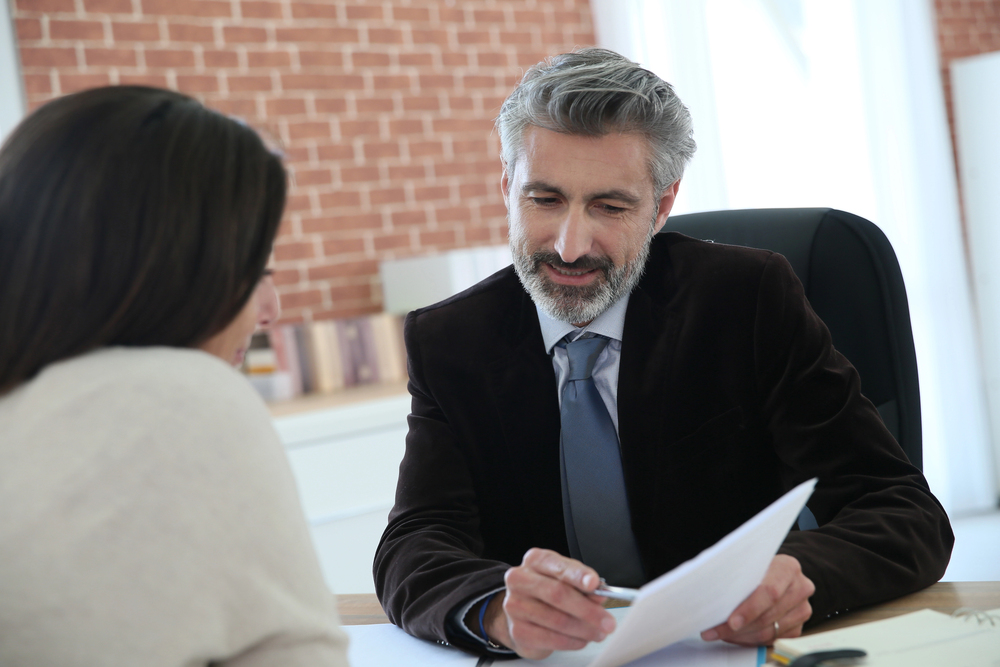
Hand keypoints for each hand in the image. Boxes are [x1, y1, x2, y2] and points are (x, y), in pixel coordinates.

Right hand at [483, 548, 616, 659]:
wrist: (522, 613)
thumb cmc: (547, 593)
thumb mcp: (566, 580)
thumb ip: (583, 586)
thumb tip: (600, 594)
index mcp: (535, 560)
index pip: (558, 566)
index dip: (578, 575)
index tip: (595, 584)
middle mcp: (520, 580)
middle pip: (557, 594)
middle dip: (587, 610)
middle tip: (607, 621)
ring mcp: (514, 605)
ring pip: (557, 620)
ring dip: (584, 629)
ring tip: (598, 633)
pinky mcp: (517, 630)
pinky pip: (551, 638)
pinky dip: (572, 642)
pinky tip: (581, 640)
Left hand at [700, 554, 813, 645]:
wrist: (775, 574)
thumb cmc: (757, 568)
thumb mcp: (749, 564)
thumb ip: (739, 577)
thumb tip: (714, 597)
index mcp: (788, 567)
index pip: (770, 592)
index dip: (750, 609)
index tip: (731, 621)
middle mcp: (801, 588)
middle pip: (768, 615)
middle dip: (738, 627)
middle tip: (715, 631)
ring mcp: (802, 609)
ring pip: (770, 632)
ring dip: (742, 636)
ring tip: (720, 633)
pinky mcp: (798, 626)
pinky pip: (772, 640)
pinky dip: (750, 640)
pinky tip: (735, 635)